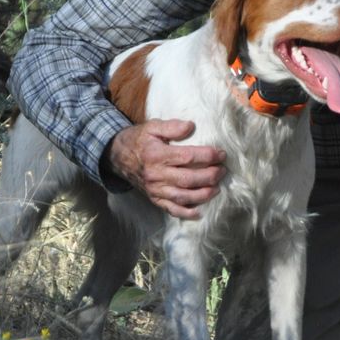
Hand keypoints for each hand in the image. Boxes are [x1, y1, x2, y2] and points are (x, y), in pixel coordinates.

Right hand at [106, 119, 226, 219]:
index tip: (221, 154)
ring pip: (182, 196)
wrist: (117, 157)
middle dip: (209, 176)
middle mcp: (155, 175)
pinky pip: (170, 209)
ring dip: (202, 194)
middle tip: (223, 171)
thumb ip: (171, 126)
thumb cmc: (139, 140)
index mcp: (156, 155)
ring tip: (217, 188)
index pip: (187, 157)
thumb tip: (191, 126)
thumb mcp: (152, 127)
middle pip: (188, 179)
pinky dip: (185, 213)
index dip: (207, 156)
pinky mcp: (154, 199)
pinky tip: (199, 212)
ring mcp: (154, 189)